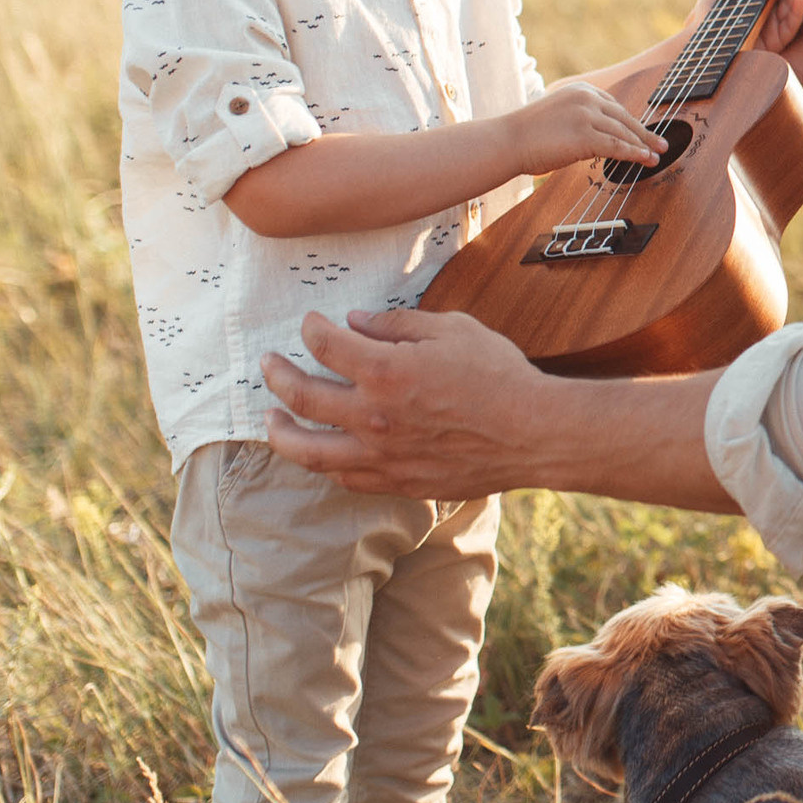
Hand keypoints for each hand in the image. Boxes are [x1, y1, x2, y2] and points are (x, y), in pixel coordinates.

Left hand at [261, 308, 552, 497]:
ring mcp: (382, 455)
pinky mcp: (397, 481)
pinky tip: (320, 452)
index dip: (311, 328)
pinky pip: (345, 478)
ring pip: (308, 450)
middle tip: (268, 365)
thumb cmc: (500, 377)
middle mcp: (373, 417)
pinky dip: (323, 464)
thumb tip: (357, 322)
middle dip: (277, 375)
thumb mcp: (455, 330)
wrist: (533, 434)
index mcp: (385, 371)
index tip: (312, 323)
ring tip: (271, 419)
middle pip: (301, 397)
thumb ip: (400, 324)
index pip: (325, 345)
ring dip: (281, 431)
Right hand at [504, 80, 663, 175]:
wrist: (506, 141)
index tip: (643, 132)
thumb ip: (581, 118)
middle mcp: (587, 98)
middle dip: (646, 133)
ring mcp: (587, 116)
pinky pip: (618, 147)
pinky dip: (635, 154)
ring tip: (657, 155)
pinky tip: (646, 160)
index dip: (631, 123)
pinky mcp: (586, 136)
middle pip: (625, 118)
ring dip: (644, 146)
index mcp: (582, 90)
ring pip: (624, 133)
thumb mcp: (559, 115)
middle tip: (662, 143)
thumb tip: (605, 135)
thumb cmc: (528, 134)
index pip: (614, 106)